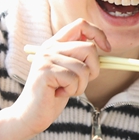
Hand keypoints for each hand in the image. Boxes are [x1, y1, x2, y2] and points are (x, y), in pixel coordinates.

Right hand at [0, 20, 110, 139]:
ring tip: (65, 90)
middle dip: (94, 69)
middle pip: (88, 48)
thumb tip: (106, 48)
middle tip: (80, 83)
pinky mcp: (46, 71)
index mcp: (56, 43)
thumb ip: (82, 59)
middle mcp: (50, 47)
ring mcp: (46, 58)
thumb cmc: (54, 95)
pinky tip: (58, 94)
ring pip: (83, 68)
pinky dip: (72, 91)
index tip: (107, 49)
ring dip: (81, 85)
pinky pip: (74, 79)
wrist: (31, 114)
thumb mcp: (71, 73)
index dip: (98, 34)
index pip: (81, 25)